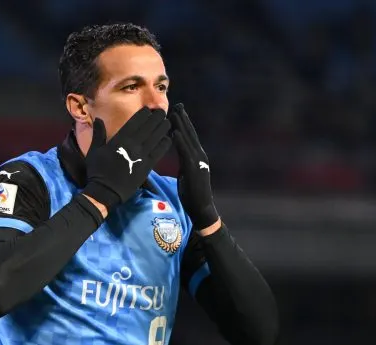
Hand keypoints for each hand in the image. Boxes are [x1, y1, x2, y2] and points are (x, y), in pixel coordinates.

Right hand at [82, 107, 170, 209]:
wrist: (105, 192)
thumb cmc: (97, 171)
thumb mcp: (94, 150)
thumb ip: (98, 134)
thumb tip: (98, 119)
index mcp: (120, 139)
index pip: (135, 121)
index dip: (144, 114)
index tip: (148, 110)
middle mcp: (133, 144)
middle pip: (148, 127)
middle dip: (156, 117)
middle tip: (161, 112)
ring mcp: (141, 155)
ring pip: (156, 137)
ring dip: (163, 128)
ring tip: (167, 122)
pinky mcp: (147, 166)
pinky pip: (159, 152)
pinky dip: (164, 144)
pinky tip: (168, 138)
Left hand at [169, 103, 219, 230]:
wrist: (201, 209)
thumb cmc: (191, 195)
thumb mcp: (186, 176)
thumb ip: (184, 165)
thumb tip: (180, 161)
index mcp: (196, 157)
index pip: (189, 137)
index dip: (184, 124)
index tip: (177, 112)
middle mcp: (199, 156)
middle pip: (190, 133)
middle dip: (183, 118)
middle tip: (176, 104)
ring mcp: (198, 161)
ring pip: (188, 139)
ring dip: (181, 125)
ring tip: (173, 113)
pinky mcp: (194, 169)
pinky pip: (186, 152)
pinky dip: (180, 141)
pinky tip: (174, 132)